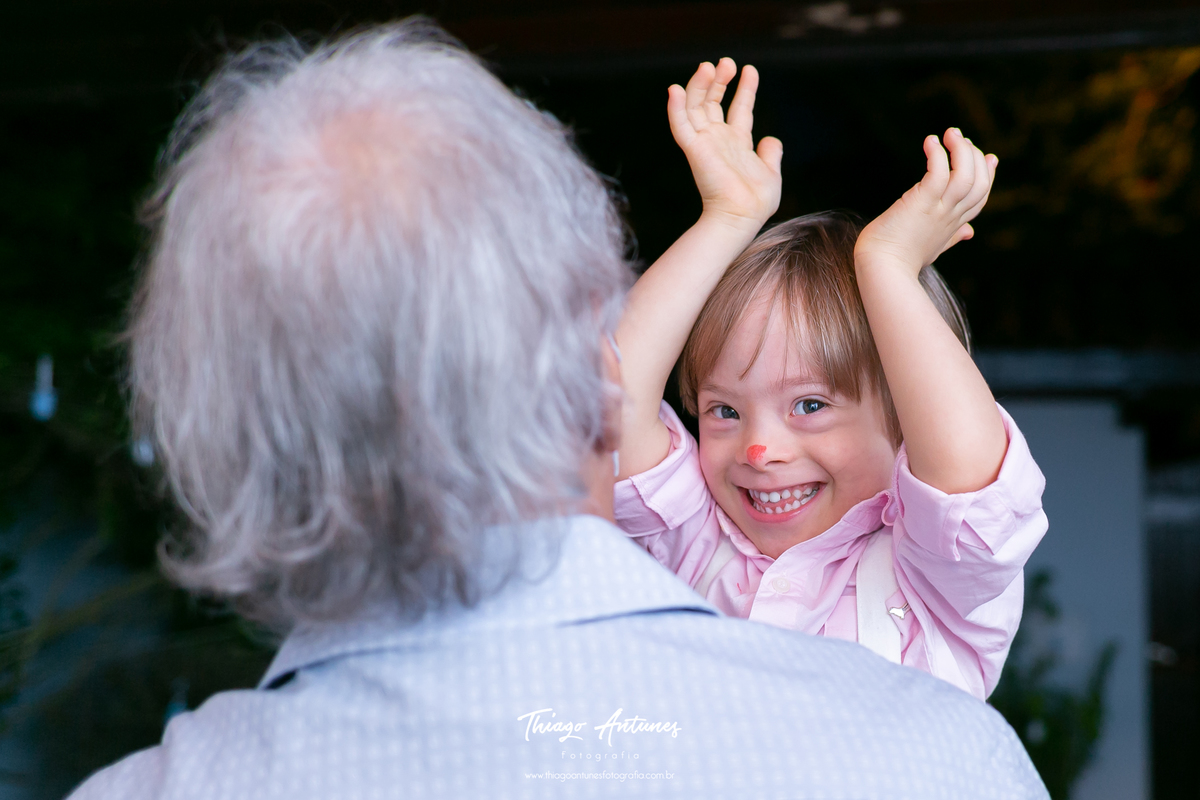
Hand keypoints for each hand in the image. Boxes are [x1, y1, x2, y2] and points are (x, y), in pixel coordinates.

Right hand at [668, 58, 782, 232]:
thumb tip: (771, 139)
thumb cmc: (756, 202)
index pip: (739, 109)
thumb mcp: (771, 173)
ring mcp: (705, 144)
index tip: (750, 69)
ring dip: (699, 85)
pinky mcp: (694, 150)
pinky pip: (680, 125)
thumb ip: (770, 154)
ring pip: (695, 107)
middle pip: (713, 102)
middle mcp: (719, 140)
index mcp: (737, 144)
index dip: (745, 88)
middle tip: (726, 62)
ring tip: (709, 66)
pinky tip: (674, 89)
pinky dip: (676, 107)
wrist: (742, 217)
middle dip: (719, 81)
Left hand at [855, 128, 997, 276]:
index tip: (989, 157)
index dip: (987, 175)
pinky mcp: (920, 204)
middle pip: (979, 183)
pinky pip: (938, 174)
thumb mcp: (933, 247)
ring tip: (949, 133)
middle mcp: (950, 216)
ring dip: (961, 150)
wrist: (882, 271)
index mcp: (953, 224)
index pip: (980, 197)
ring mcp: (937, 210)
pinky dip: (938, 154)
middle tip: (958, 138)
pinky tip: (931, 142)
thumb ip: (952, 237)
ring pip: (966, 176)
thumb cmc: (901, 260)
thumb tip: (969, 232)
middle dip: (974, 156)